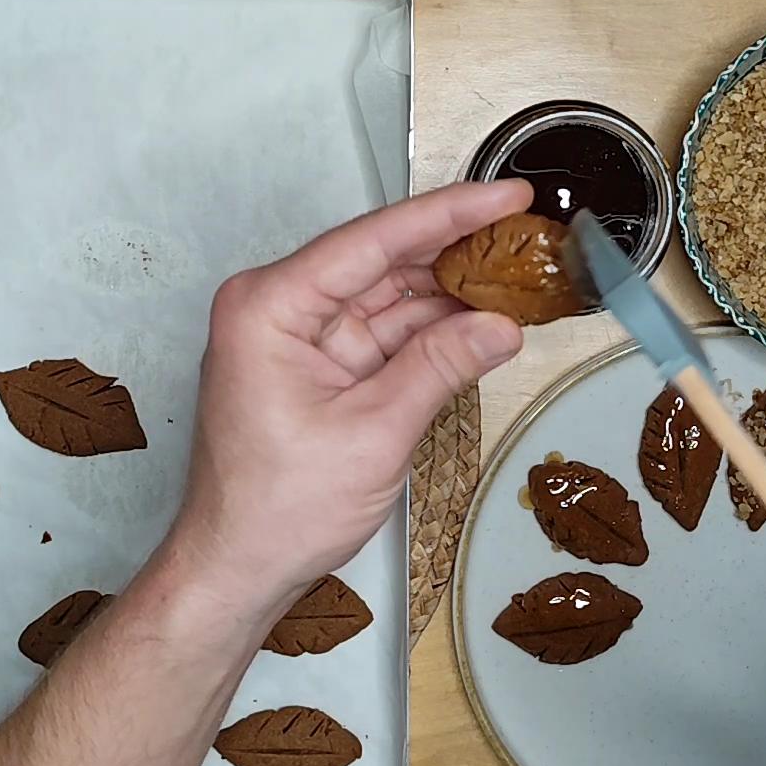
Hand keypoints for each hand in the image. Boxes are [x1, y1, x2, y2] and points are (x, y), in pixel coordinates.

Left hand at [165, 181, 531, 603]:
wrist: (238, 570)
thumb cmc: (277, 510)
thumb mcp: (374, 433)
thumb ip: (441, 368)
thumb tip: (502, 326)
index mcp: (270, 306)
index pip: (373, 241)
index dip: (449, 214)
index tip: (506, 196)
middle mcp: (279, 307)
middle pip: (382, 260)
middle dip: (456, 249)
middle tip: (527, 233)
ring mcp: (299, 337)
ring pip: (389, 295)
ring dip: (451, 291)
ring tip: (518, 275)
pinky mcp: (319, 366)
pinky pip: (384, 332)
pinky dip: (433, 330)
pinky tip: (482, 320)